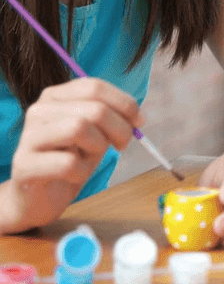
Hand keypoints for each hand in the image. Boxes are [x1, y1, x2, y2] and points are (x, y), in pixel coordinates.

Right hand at [4, 78, 142, 231]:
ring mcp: (28, 137)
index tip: (139, 121)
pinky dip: (81, 171)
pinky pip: (67, 163)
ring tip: (90, 158)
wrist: (39, 196)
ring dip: (98, 147)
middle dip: (119, 128)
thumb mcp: (95, 132)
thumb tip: (138, 117)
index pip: (95, 87)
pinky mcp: (24, 165)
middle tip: (123, 145)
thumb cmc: (70, 159)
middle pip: (94, 109)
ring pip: (79, 128)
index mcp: (56, 96)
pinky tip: (74, 175)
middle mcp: (39, 110)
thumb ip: (113, 117)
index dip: (124, 103)